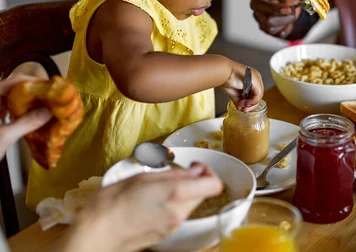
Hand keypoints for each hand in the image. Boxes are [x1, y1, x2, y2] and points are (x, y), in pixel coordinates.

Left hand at [0, 75, 51, 158]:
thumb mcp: (4, 137)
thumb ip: (27, 123)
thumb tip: (48, 112)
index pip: (11, 82)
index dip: (31, 81)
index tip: (48, 86)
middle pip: (10, 89)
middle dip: (30, 92)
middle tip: (49, 96)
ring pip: (7, 99)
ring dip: (24, 102)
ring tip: (42, 106)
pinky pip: (3, 109)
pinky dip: (16, 111)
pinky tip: (27, 117)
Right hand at [64, 163, 222, 251]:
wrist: (96, 235)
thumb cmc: (111, 204)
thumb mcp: (141, 177)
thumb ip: (173, 174)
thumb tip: (193, 170)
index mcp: (176, 193)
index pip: (214, 184)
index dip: (209, 171)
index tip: (195, 165)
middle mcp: (179, 212)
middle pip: (203, 194)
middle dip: (194, 181)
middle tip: (175, 173)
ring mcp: (173, 226)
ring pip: (190, 204)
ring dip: (183, 193)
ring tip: (159, 187)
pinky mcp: (166, 234)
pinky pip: (178, 215)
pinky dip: (172, 205)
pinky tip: (153, 201)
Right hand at [220, 62, 263, 111]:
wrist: (223, 73)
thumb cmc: (226, 79)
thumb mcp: (234, 93)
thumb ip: (239, 101)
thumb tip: (241, 108)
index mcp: (251, 80)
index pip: (254, 95)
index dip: (250, 104)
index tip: (243, 109)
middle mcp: (255, 79)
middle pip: (257, 96)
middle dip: (251, 105)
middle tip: (244, 110)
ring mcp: (257, 78)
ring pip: (259, 96)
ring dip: (251, 104)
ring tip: (243, 106)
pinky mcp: (256, 81)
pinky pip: (258, 95)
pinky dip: (252, 101)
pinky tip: (245, 103)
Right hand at [250, 0, 304, 38]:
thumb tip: (285, 1)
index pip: (257, 4)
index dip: (272, 8)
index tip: (288, 9)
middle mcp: (257, 7)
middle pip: (265, 21)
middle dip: (284, 17)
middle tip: (293, 9)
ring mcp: (261, 19)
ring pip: (271, 30)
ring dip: (286, 23)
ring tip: (291, 13)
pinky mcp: (267, 28)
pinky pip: (277, 35)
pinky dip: (287, 29)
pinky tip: (289, 20)